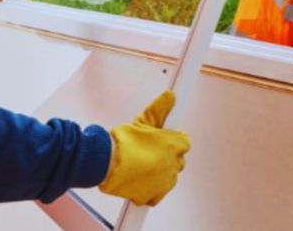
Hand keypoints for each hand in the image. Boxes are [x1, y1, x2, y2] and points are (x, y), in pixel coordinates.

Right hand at [99, 91, 190, 205]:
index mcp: (175, 145)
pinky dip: (151, 190)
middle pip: (178, 161)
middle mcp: (174, 165)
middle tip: (150, 153)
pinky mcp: (153, 196)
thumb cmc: (125, 141)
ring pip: (169, 178)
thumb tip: (171, 95)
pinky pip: (158, 194)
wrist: (107, 163)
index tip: (163, 140)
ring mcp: (165, 182)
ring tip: (143, 167)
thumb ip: (159, 108)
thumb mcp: (143, 121)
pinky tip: (141, 181)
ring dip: (161, 174)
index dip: (173, 140)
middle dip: (168, 157)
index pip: (184, 142)